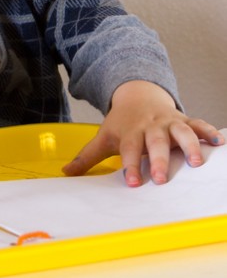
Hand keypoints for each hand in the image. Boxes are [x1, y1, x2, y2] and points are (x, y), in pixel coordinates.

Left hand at [62, 80, 223, 186]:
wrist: (137, 95)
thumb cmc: (122, 123)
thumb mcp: (104, 137)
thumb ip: (87, 158)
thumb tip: (66, 174)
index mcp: (130, 133)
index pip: (129, 150)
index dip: (131, 165)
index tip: (133, 182)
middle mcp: (150, 127)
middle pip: (155, 143)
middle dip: (158, 160)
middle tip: (162, 179)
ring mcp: (168, 122)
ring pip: (180, 132)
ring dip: (188, 145)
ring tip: (195, 162)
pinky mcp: (183, 120)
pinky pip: (198, 124)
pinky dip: (208, 131)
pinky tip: (218, 142)